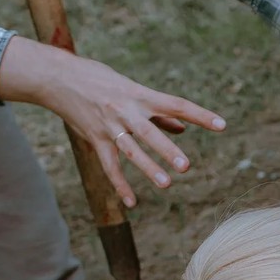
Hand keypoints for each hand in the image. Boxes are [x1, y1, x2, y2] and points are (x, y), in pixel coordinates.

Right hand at [0, 35, 224, 208]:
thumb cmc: (100, 79)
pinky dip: (120, 185)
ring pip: (131, 150)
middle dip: (167, 150)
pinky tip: (133, 203)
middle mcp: (126, 110)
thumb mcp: (131, 89)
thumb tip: (183, 129)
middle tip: (186, 166)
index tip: (222, 125)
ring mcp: (109, 126)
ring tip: (166, 184)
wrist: (57, 76)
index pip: (176, 104)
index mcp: (140, 95)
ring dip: (148, 168)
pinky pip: (109, 165)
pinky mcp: (95, 138)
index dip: (200, 115)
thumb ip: (158, 111)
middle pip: (149, 132)